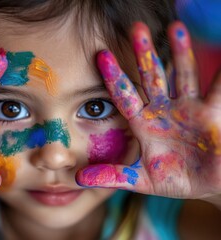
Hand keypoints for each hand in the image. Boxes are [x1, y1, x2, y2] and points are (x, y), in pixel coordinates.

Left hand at [76, 21, 220, 198]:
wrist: (208, 185)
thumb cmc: (174, 179)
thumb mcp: (142, 179)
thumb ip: (113, 176)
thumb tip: (79, 178)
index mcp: (144, 124)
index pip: (125, 96)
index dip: (114, 77)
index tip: (101, 56)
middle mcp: (163, 111)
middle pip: (152, 77)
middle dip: (144, 54)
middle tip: (135, 29)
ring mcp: (189, 108)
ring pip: (182, 75)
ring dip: (180, 52)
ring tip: (174, 28)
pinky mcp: (213, 112)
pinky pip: (217, 89)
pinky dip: (218, 76)